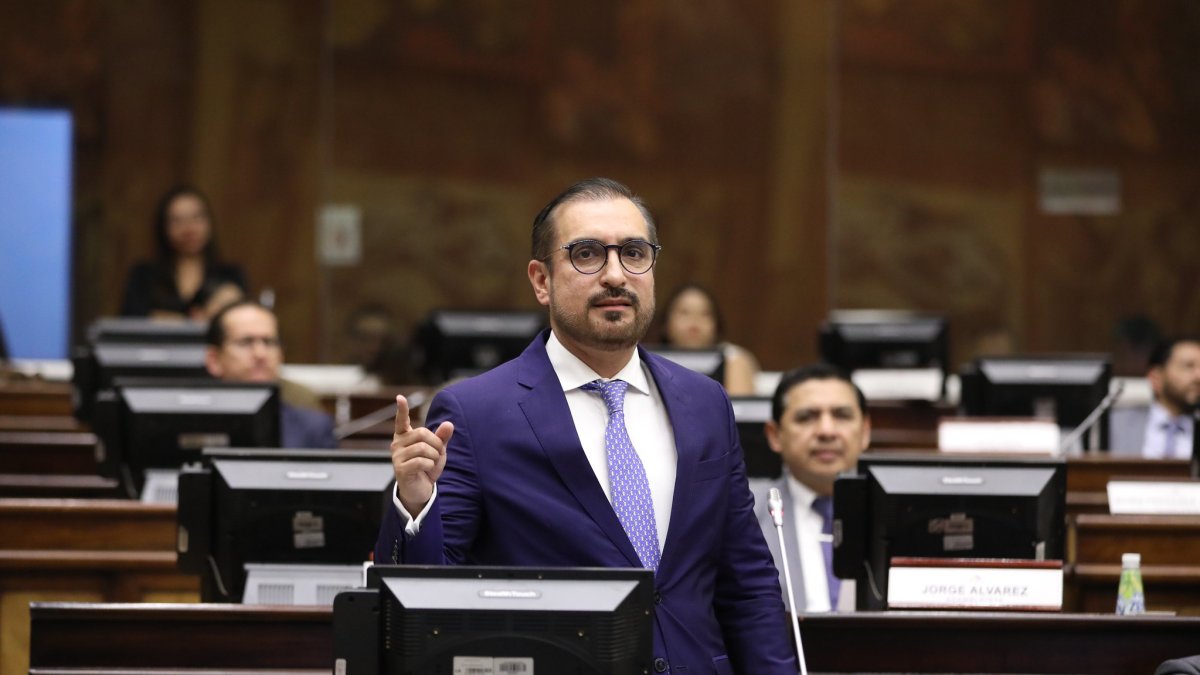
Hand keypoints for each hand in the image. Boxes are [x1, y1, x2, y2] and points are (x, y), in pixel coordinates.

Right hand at [390, 394, 452, 517]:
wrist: (420, 490)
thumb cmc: (427, 468)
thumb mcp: (438, 451)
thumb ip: (442, 437)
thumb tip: (449, 423)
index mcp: (404, 437)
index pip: (401, 421)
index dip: (401, 409)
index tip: (400, 397)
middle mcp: (397, 445)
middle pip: (422, 433)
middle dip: (436, 443)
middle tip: (438, 454)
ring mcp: (397, 457)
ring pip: (423, 448)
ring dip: (434, 456)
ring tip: (432, 464)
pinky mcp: (400, 469)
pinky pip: (421, 461)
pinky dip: (430, 466)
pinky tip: (427, 471)